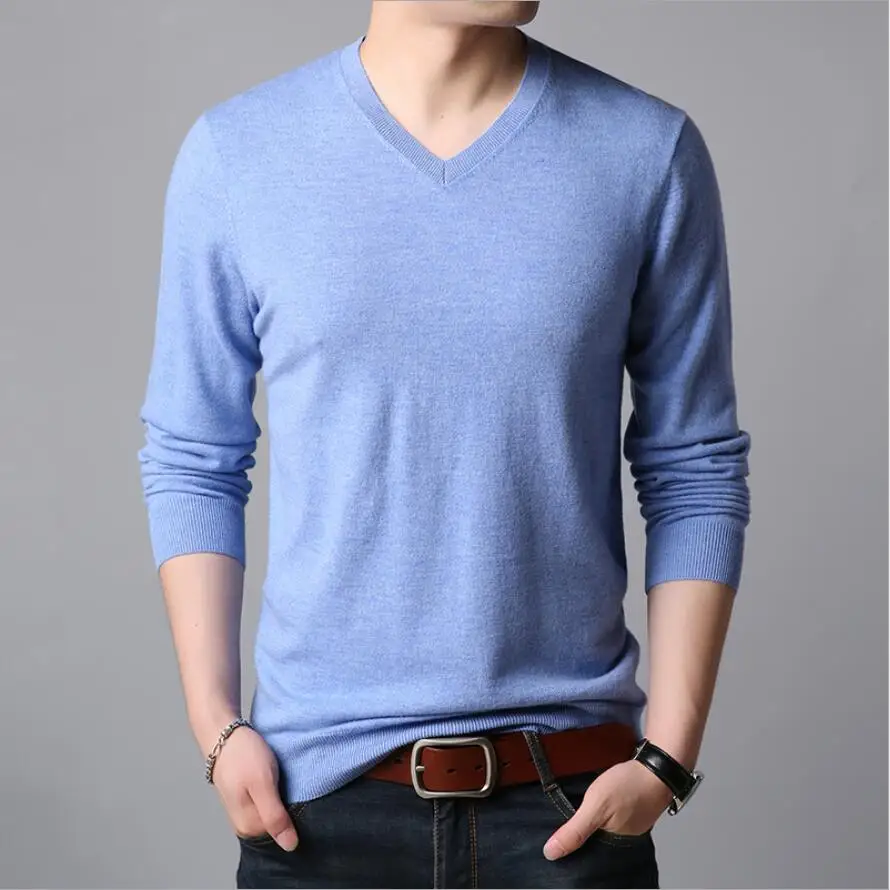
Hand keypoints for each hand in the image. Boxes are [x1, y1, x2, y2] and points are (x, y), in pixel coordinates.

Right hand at [208, 723, 299, 850]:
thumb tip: (290, 846)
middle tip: (292, 785)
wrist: (223, 733)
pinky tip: (278, 779)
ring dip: (284, 799)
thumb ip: (274, 816)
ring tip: (284, 779)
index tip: (300, 795)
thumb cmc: (243, 756)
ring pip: (275, 812)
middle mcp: (245, 824)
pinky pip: (269, 802)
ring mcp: (245, 810)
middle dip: (289, 808)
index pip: (284, 833)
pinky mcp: (247, 797)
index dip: (296, 815)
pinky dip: (277, 792)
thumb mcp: (263, 784)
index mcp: (249, 827)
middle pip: (278, 824)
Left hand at [543, 759, 672, 859]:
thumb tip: (551, 853)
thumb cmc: (630, 786)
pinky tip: (596, 798)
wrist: (658, 766)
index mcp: (614, 844)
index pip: (586, 851)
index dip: (570, 842)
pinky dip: (604, 806)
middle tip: (564, 814)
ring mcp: (630, 823)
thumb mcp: (596, 807)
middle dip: (580, 828)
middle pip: (594, 837)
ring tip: (577, 805)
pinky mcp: (633, 809)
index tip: (553, 835)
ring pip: (604, 823)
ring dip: (593, 815)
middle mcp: (623, 838)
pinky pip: (613, 812)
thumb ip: (575, 831)